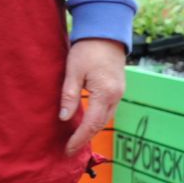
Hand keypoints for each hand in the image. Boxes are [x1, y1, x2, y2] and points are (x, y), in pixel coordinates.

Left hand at [60, 38, 124, 155]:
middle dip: (85, 138)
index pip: (91, 124)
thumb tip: (64, 118)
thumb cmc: (88, 49)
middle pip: (100, 124)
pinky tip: (86, 122)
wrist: (106, 32)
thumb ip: (69, 95)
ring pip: (105, 118)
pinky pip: (108, 110)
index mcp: (105, 93)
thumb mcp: (73, 71)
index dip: (79, 139)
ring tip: (76, 139)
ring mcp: (119, 93)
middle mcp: (116, 96)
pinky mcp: (118, 88)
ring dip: (92, 130)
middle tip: (69, 149)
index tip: (67, 150)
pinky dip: (97, 119)